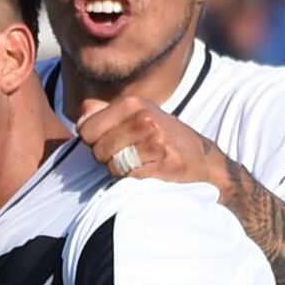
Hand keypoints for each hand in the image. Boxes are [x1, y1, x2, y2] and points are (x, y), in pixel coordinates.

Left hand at [76, 96, 220, 189]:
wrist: (203, 161)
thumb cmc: (163, 140)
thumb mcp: (136, 115)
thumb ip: (104, 112)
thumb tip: (81, 114)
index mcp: (133, 103)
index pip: (86, 128)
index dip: (94, 142)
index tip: (113, 143)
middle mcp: (144, 118)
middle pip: (98, 149)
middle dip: (108, 159)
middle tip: (130, 156)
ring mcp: (156, 140)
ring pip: (113, 165)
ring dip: (122, 172)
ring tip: (141, 164)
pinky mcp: (166, 163)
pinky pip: (130, 178)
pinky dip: (136, 180)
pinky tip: (151, 173)